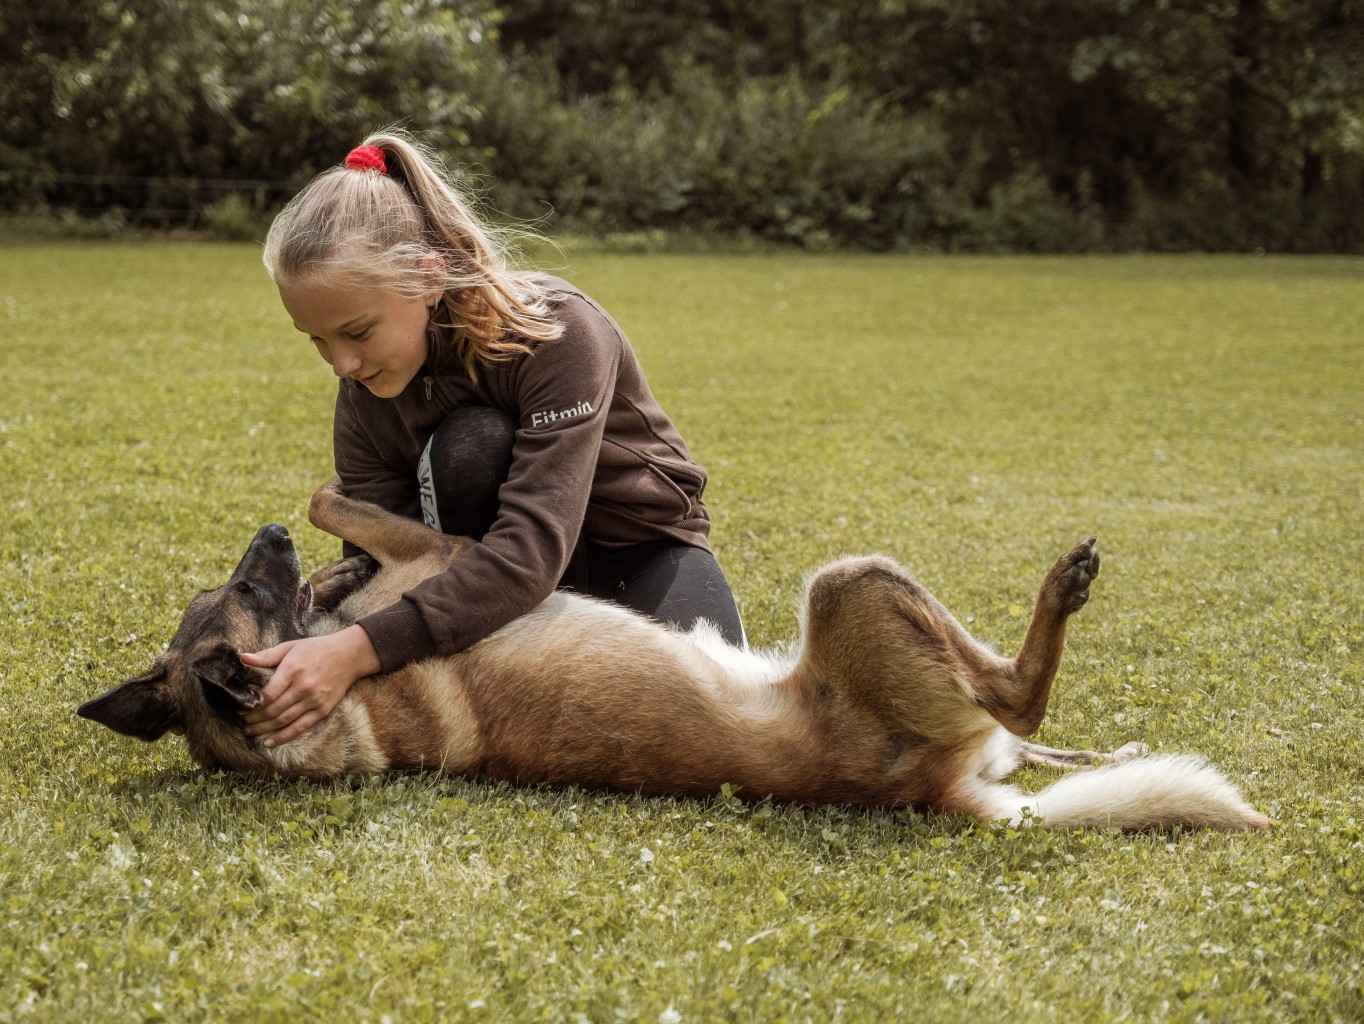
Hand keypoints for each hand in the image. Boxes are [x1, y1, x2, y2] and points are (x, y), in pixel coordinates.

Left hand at [239, 625, 380, 746]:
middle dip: (253, 718)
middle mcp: (303, 687)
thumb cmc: (316, 649)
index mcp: (293, 669)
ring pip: (283, 720)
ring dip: (263, 728)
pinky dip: (284, 737)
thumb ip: (267, 655)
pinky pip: (300, 727)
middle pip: (273, 709)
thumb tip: (242, 658)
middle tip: (241, 720)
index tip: (240, 707)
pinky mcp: (323, 710)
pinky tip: (270, 742)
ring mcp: (314, 700)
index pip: (267, 694)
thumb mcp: (291, 646)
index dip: (251, 704)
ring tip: (250, 731)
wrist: (349, 655)